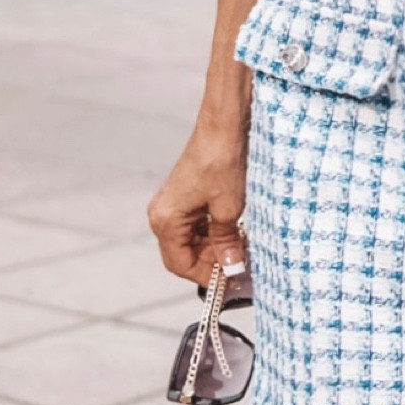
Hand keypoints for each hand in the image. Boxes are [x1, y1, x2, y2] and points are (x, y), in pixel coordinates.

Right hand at [148, 124, 246, 284]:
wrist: (224, 125)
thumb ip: (226, 243)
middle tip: (240, 264)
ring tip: (241, 247)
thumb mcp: (228, 209)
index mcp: (166, 219)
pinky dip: (215, 231)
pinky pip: (197, 225)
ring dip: (216, 247)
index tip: (229, 279)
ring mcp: (173, 204)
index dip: (205, 275)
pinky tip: (234, 230)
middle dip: (212, 261)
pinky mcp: (186, 196)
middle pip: (184, 254)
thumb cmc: (222, 161)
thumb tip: (231, 268)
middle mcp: (163, 213)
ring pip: (193, 240)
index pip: (180, 264)